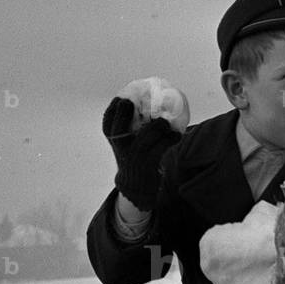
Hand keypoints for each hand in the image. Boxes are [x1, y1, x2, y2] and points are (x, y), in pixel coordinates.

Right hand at [102, 97, 181, 211]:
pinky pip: (160, 149)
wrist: (136, 186)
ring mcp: (133, 156)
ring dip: (158, 127)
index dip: (115, 107)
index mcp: (114, 138)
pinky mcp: (148, 164)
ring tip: (166, 123)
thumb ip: (133, 124)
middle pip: (118, 127)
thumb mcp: (127, 141)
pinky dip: (170, 140)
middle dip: (125, 113)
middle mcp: (121, 147)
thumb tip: (154, 101)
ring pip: (144, 137)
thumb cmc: (134, 156)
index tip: (125, 97)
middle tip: (136, 103)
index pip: (108, 120)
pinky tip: (176, 135)